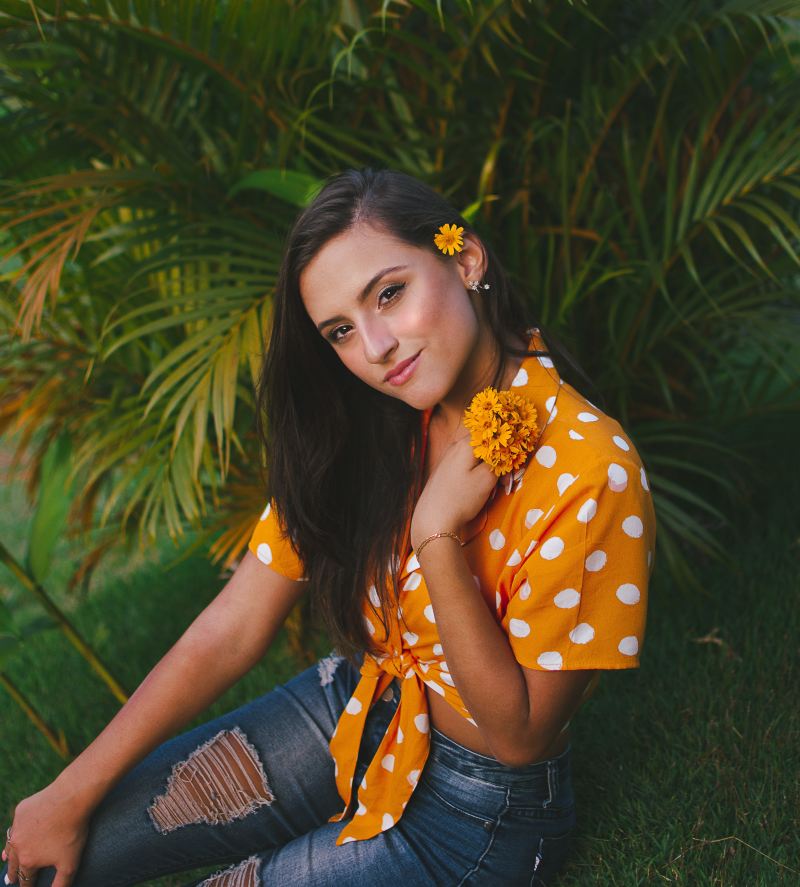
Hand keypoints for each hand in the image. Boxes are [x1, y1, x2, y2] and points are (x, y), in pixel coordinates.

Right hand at [4, 783, 90, 886]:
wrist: (71, 797)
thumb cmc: (72, 832)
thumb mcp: (70, 864)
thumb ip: (61, 884)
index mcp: (28, 860)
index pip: (25, 880)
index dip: (26, 886)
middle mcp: (18, 845)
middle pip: (14, 864)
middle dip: (14, 873)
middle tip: (11, 880)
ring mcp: (18, 826)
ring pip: (11, 844)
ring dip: (10, 853)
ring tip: (7, 859)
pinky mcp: (22, 810)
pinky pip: (17, 824)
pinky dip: (17, 830)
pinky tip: (18, 831)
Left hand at [410, 431, 496, 549]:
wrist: (433, 519)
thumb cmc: (461, 498)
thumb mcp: (486, 479)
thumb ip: (499, 461)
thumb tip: (504, 452)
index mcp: (465, 443)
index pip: (492, 435)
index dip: (505, 446)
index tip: (512, 463)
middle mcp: (455, 446)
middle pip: (484, 446)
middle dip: (497, 460)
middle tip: (505, 480)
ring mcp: (448, 458)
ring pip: (476, 458)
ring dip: (488, 469)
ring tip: (493, 488)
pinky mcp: (444, 471)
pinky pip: (466, 466)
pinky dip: (476, 474)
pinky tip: (478, 490)